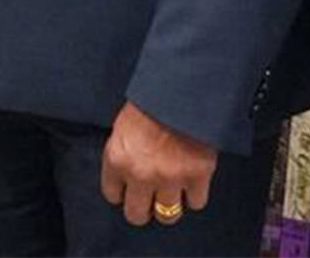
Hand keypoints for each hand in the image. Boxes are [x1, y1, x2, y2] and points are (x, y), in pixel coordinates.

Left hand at [101, 101, 216, 226]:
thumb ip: (123, 154)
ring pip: (167, 216)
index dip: (121, 194)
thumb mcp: (122, 128)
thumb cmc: (147, 105)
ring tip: (170, 198)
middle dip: (141, 210)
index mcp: (117, 159)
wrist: (180, 93)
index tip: (127, 192)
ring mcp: (170, 179)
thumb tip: (126, 175)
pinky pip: (196, 203)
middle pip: (136, 214)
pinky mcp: (197, 177)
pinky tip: (191, 187)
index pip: (112, 194)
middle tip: (147, 203)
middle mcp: (140, 175)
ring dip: (168, 208)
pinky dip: (194, 197)